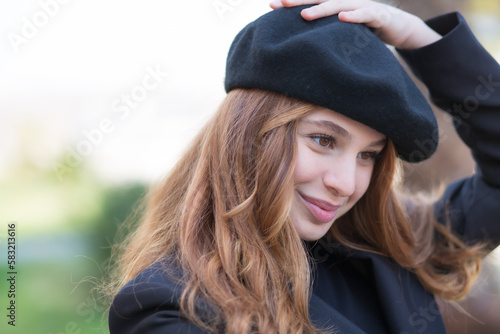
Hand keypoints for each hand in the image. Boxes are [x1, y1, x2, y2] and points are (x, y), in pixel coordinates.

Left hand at [269, 0, 440, 49]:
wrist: (399, 28)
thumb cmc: (365, 31)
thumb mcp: (341, 33)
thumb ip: (325, 35)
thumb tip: (302, 47)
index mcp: (335, 6)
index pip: (310, 2)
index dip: (292, 3)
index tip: (271, 5)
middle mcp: (345, 3)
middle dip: (299, 1)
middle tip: (279, 3)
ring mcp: (361, 6)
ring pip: (339, 5)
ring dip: (322, 9)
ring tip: (305, 15)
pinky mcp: (378, 15)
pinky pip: (365, 14)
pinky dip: (354, 15)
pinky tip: (342, 18)